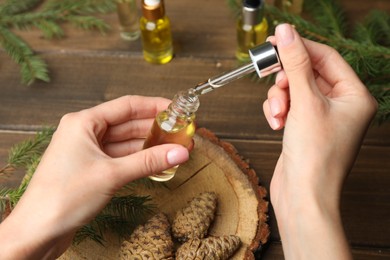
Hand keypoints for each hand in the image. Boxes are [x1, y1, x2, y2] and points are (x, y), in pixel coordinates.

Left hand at [0, 95, 189, 258]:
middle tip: (181, 133)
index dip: (154, 106)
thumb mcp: (112, 175)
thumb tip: (179, 152)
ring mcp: (88, 152)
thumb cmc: (63, 197)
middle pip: (128, 124)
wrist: (38, 231)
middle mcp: (85, 133)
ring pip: (126, 143)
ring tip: (175, 148)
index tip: (176, 109)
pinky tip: (157, 162)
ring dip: (149, 146)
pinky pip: (121, 159)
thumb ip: (148, 161)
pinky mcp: (92, 169)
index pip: (126, 106)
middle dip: (155, 129)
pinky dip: (139, 160)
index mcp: (83, 122)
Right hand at [263, 24, 376, 258]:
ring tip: (277, 114)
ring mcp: (321, 117)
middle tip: (270, 77)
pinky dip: (277, 111)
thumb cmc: (315, 157)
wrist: (303, 196)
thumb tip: (286, 33)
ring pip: (293, 89)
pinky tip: (275, 124)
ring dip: (279, 98)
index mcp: (354, 96)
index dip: (300, 47)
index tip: (275, 40)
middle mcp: (340, 105)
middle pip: (307, 73)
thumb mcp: (305, 102)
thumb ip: (295, 64)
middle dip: (286, 79)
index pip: (325, 57)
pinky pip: (287, 106)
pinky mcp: (304, 127)